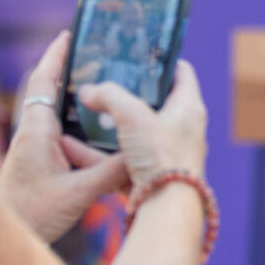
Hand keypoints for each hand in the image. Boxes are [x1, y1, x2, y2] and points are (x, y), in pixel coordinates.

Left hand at [0, 33, 127, 242]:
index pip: (43, 81)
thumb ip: (110, 172)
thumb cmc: (33, 214)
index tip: (70, 34)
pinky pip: (55, 131)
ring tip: (98, 85)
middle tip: (93, 54)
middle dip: (67, 70)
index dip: (56, 56)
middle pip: (47, 90)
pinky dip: (72, 122)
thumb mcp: (78, 193)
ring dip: (71, 97)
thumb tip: (139, 154)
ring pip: (52, 112)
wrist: (6, 239)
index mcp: (36, 131)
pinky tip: (92, 130)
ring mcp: (32, 147)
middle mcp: (31, 133)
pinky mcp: (36, 162)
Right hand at [82, 59, 208, 184]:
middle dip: (129, 93)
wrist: (165, 208)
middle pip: (155, 102)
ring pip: (135, 132)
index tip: (137, 56)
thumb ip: (109, 96)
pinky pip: (121, 159)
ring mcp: (165, 154)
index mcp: (188, 108)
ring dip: (112, 124)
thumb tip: (88, 90)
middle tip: (105, 82)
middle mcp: (182, 130)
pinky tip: (77, 147)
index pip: (181, 72)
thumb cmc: (161, 156)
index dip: (161, 61)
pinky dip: (101, 153)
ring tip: (87, 111)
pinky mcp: (149, 175)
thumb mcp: (133, 114)